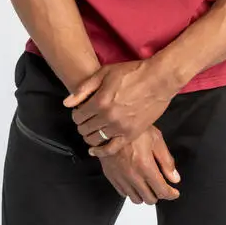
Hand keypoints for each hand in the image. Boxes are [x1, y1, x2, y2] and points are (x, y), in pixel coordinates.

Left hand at [63, 59, 177, 156]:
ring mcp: (119, 127)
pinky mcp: (131, 134)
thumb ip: (84, 88)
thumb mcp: (105, 72)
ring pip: (95, 139)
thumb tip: (67, 103)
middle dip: (82, 124)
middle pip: (84, 128)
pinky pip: (111, 149)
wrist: (158, 79)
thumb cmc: (132, 73)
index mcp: (100, 101)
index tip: (80, 111)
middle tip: (86, 119)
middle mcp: (108, 116)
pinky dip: (100, 152)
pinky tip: (95, 149)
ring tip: (92, 129)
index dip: (76, 113)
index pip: (78, 115)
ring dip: (90, 135)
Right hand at [97, 125, 180, 204]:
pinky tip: (135, 181)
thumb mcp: (156, 139)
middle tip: (161, 186)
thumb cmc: (134, 129)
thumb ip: (166, 161)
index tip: (174, 192)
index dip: (171, 194)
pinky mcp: (111, 176)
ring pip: (136, 199)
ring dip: (144, 194)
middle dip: (158, 194)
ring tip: (148, 184)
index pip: (162, 190)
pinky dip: (131, 191)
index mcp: (145, 166)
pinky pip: (123, 193)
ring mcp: (120, 177)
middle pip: (149, 199)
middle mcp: (132, 175)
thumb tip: (174, 178)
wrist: (110, 124)